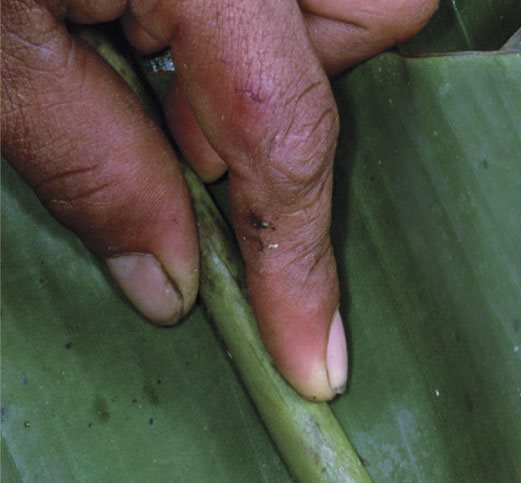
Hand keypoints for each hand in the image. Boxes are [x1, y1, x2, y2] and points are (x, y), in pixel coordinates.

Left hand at [0, 0, 434, 399]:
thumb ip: (91, 164)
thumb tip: (171, 280)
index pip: (283, 131)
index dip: (298, 260)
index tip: (313, 358)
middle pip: (376, 10)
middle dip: (306, 97)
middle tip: (196, 137)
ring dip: (282, 47)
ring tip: (157, 65)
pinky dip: (250, 13)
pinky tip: (155, 22)